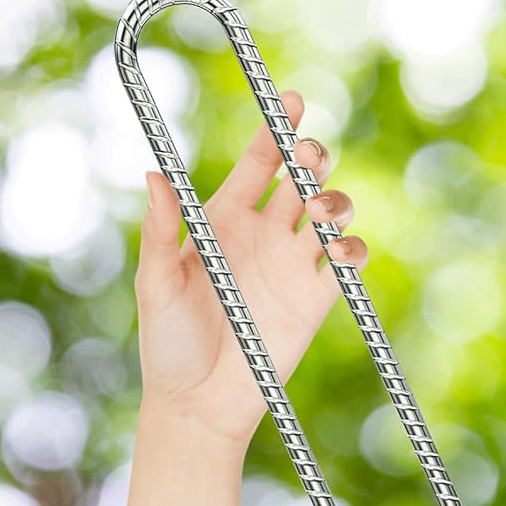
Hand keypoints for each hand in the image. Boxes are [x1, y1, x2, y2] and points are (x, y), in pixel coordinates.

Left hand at [135, 90, 368, 446]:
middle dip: (311, 157)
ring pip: (330, 213)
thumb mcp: (156, 284)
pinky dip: (351, 248)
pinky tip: (340, 251)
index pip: (256, 165)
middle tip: (308, 158)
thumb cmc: (168, 343)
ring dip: (336, 200)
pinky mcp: (314, 299)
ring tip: (320, 212)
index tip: (290, 101)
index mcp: (223, 222)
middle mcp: (262, 236)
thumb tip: (154, 174)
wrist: (198, 403)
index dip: (274, 131)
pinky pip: (345, 262)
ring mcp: (291, 266)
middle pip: (300, 179)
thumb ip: (161, 232)